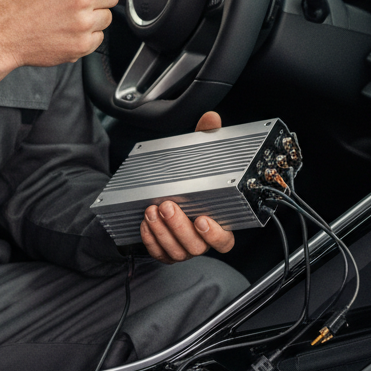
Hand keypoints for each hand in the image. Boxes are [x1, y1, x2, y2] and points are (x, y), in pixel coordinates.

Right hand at [0, 0, 173, 99]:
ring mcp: (83, 24)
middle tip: (74, 2)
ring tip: (63, 19)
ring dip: (92, 17)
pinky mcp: (82, 46)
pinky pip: (97, 39)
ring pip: (105, 18)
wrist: (0, 35)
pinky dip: (85, 36)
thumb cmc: (19, 3)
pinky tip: (63, 33)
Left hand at [140, 112, 235, 263]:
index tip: (203, 219)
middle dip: (180, 226)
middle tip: (168, 205)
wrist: (165, 196)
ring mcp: (183, 248)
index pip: (225, 240)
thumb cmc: (190, 181)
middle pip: (196, 245)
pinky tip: (144, 222)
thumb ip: (205, 140)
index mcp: (219, 223)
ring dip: (162, 231)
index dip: (216, 234)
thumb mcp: (198, 158)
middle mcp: (202, 240)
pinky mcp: (165, 252)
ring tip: (152, 209)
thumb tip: (211, 119)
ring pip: (176, 250)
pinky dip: (150, 238)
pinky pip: (158, 252)